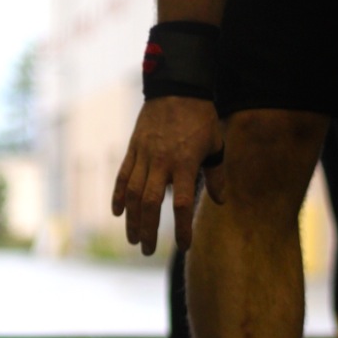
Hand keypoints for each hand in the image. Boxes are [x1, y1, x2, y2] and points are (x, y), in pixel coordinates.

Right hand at [111, 96, 225, 254]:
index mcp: (185, 163)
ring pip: (132, 194)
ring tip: (132, 238)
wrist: (177, 87)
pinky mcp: (132, 149)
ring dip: (131, 219)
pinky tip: (117, 213)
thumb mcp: (216, 144)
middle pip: (150, 204)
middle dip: (148, 230)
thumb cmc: (201, 117)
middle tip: (148, 250)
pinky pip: (122, 176)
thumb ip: (217, 174)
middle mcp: (162, 162)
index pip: (181, 204)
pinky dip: (118, 196)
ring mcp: (144, 156)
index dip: (181, 228)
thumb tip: (220, 200)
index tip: (183, 246)